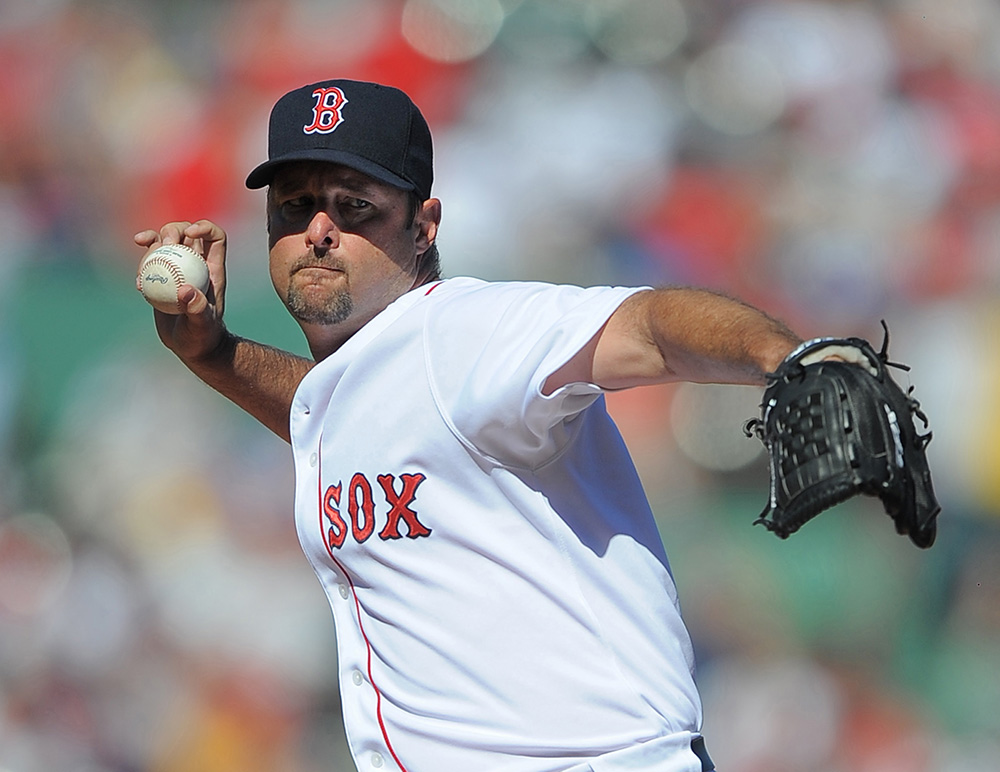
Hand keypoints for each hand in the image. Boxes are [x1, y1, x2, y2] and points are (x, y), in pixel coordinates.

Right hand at [134, 220, 228, 362]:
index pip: (215, 236)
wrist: (191, 346)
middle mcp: (196, 264)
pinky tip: (137, 281)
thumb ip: (198, 309)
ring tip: (145, 259)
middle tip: (164, 244)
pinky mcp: (161, 277)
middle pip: (186, 232)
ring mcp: (177, 269)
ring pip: (165, 243)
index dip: (204, 227)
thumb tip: (185, 290)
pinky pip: (150, 261)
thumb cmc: (202, 337)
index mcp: (213, 268)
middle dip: (173, 230)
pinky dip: (141, 263)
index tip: (189, 234)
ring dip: (153, 242)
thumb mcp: (202, 325)